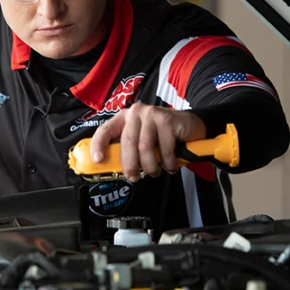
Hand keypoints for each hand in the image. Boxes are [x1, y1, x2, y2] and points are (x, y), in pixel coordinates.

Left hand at [90, 104, 205, 181]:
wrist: (191, 125)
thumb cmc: (162, 136)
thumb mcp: (141, 140)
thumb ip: (128, 149)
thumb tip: (113, 169)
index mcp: (124, 118)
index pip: (105, 130)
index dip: (98, 145)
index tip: (98, 160)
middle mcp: (136, 113)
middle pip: (127, 144)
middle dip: (130, 166)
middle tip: (135, 177)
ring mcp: (152, 114)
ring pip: (145, 149)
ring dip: (151, 167)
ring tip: (156, 171)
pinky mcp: (167, 120)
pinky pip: (164, 150)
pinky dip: (167, 163)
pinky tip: (170, 165)